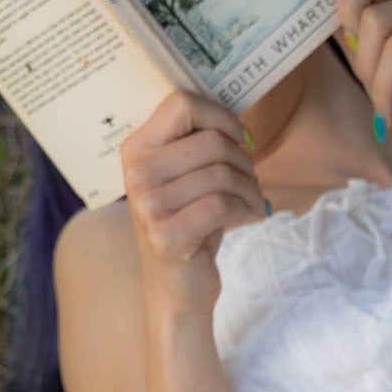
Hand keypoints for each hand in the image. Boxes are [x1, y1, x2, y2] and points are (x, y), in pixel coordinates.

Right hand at [120, 91, 264, 316]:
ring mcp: (148, 206)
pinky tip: (252, 216)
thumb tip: (241, 124)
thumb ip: (200, 145)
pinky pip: (222, 205)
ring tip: (255, 201)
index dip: (221, 117)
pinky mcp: (167, 236)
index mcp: (138, 148)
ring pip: (221, 175)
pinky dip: (248, 209)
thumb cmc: (189, 224)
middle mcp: (137, 173)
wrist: (177, 286)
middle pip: (211, 142)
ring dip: (251, 188)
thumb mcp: (187, 177)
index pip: (182, 104)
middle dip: (244, 161)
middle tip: (251, 181)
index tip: (240, 139)